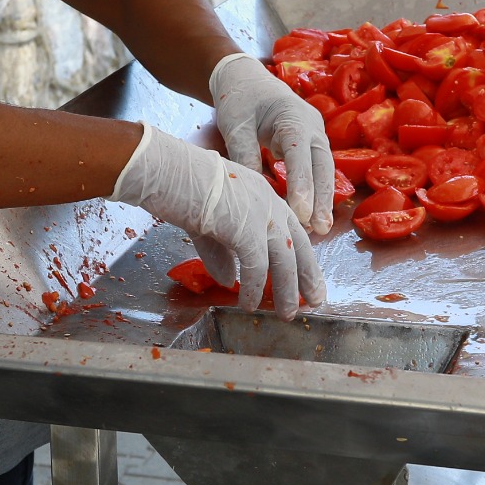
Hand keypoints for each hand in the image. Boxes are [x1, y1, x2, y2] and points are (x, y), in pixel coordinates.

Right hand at [112, 125, 325, 316]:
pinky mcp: (246, 230)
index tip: (305, 276)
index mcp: (263, 195)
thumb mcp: (206, 223)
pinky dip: (252, 288)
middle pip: (297, 246)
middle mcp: (269, 204)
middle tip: (316, 300)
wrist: (169, 170)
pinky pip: (256, 267)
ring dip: (286, 290)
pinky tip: (247, 304)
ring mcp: (261, 216)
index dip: (299, 255)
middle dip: (307, 276)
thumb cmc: (180, 187)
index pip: (291, 230)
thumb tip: (228, 280)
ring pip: (283, 261)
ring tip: (287, 314)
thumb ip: (221, 252)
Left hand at [209, 53, 336, 235]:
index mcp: (292, 115)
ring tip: (319, 229)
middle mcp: (311, 126)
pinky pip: (317, 171)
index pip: (300, 155)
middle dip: (321, 199)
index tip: (301, 213)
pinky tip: (311, 216)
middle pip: (322, 166)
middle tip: (319, 229)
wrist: (245, 78)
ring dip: (322, 199)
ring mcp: (315, 135)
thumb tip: (254, 192)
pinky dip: (315, 192)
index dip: (301, 185)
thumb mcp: (235, 124)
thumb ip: (244, 154)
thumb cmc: (239, 98)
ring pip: (324, 171)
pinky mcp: (311, 145)